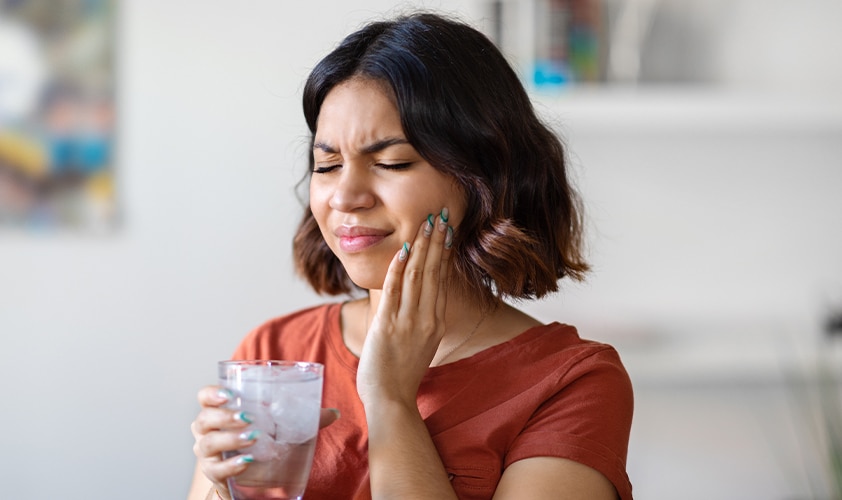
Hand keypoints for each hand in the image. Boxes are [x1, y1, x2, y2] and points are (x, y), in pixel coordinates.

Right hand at [190, 386, 339, 498]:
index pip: (204, 397)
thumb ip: (304, 418)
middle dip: (224, 416)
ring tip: (253, 437)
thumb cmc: (261, 443)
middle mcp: (207, 431)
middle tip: (248, 417)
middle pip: (204, 420)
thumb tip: (334, 413)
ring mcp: (208, 454)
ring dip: (230, 439)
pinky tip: (247, 462)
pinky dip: (231, 465)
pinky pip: (216, 470)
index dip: (212, 393)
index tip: (230, 393)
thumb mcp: (280, 426)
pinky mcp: (214, 474)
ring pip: (208, 444)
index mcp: (220, 411)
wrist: (250, 478)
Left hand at [356, 209, 451, 408]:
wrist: (391, 400)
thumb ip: (421, 320)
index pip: (441, 279)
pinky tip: (403, 249)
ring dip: (421, 246)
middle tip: (440, 214)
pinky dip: (399, 267)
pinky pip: (394, 290)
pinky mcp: (388, 326)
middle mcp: (426, 319)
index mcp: (435, 322)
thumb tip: (419, 300)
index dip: (444, 252)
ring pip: (417, 275)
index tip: (447, 230)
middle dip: (436, 240)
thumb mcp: (420, 344)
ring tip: (425, 222)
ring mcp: (408, 322)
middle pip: (433, 271)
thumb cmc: (401, 374)